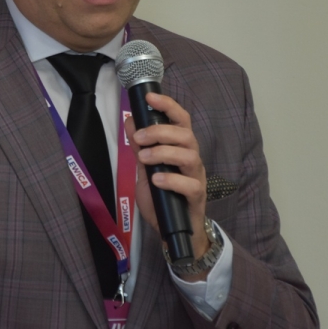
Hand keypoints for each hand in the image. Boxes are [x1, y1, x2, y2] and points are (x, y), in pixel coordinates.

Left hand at [124, 92, 210, 279]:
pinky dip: (172, 179)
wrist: (176, 230)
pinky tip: (157, 180)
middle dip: (160, 131)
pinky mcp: (197, 196)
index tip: (150, 98)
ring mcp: (197, 177)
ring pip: (190, 155)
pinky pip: (189, 184)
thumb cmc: (163, 196)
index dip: (168, 106)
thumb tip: (130, 120)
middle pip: (185, 134)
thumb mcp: (145, 169)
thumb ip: (140, 147)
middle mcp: (192, 158)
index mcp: (181, 147)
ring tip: (145, 159)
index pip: (180, 120)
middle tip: (140, 138)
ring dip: (164, 153)